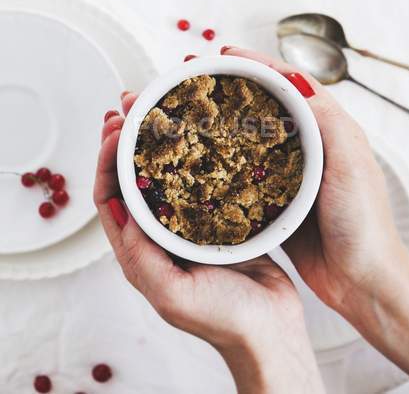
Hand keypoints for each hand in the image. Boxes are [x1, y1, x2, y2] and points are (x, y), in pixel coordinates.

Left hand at [94, 94, 323, 393]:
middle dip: (125, 142)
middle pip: (131, 180)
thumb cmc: (224, 318)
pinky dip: (192, 154)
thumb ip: (141, 257)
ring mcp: (187, 225)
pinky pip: (198, 179)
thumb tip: (121, 210)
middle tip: (129, 108)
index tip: (115, 129)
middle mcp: (159, 235)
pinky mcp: (216, 219)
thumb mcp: (173, 295)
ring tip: (157, 112)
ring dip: (156, 143)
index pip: (109, 197)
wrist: (272, 330)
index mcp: (140, 251)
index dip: (105, 161)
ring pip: (164, 175)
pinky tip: (200, 135)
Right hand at [221, 47, 404, 311]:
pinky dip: (222, 158)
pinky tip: (200, 156)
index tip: (225, 55)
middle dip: (231, 87)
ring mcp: (287, 171)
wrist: (360, 279)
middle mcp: (306, 144)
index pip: (289, 83)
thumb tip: (295, 83)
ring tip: (192, 109)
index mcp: (328, 128)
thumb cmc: (363, 221)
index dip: (257, 65)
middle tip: (198, 77)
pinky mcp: (273, 198)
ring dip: (222, 120)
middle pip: (263, 104)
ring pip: (249, 135)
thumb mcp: (352, 162)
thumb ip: (327, 121)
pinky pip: (243, 171)